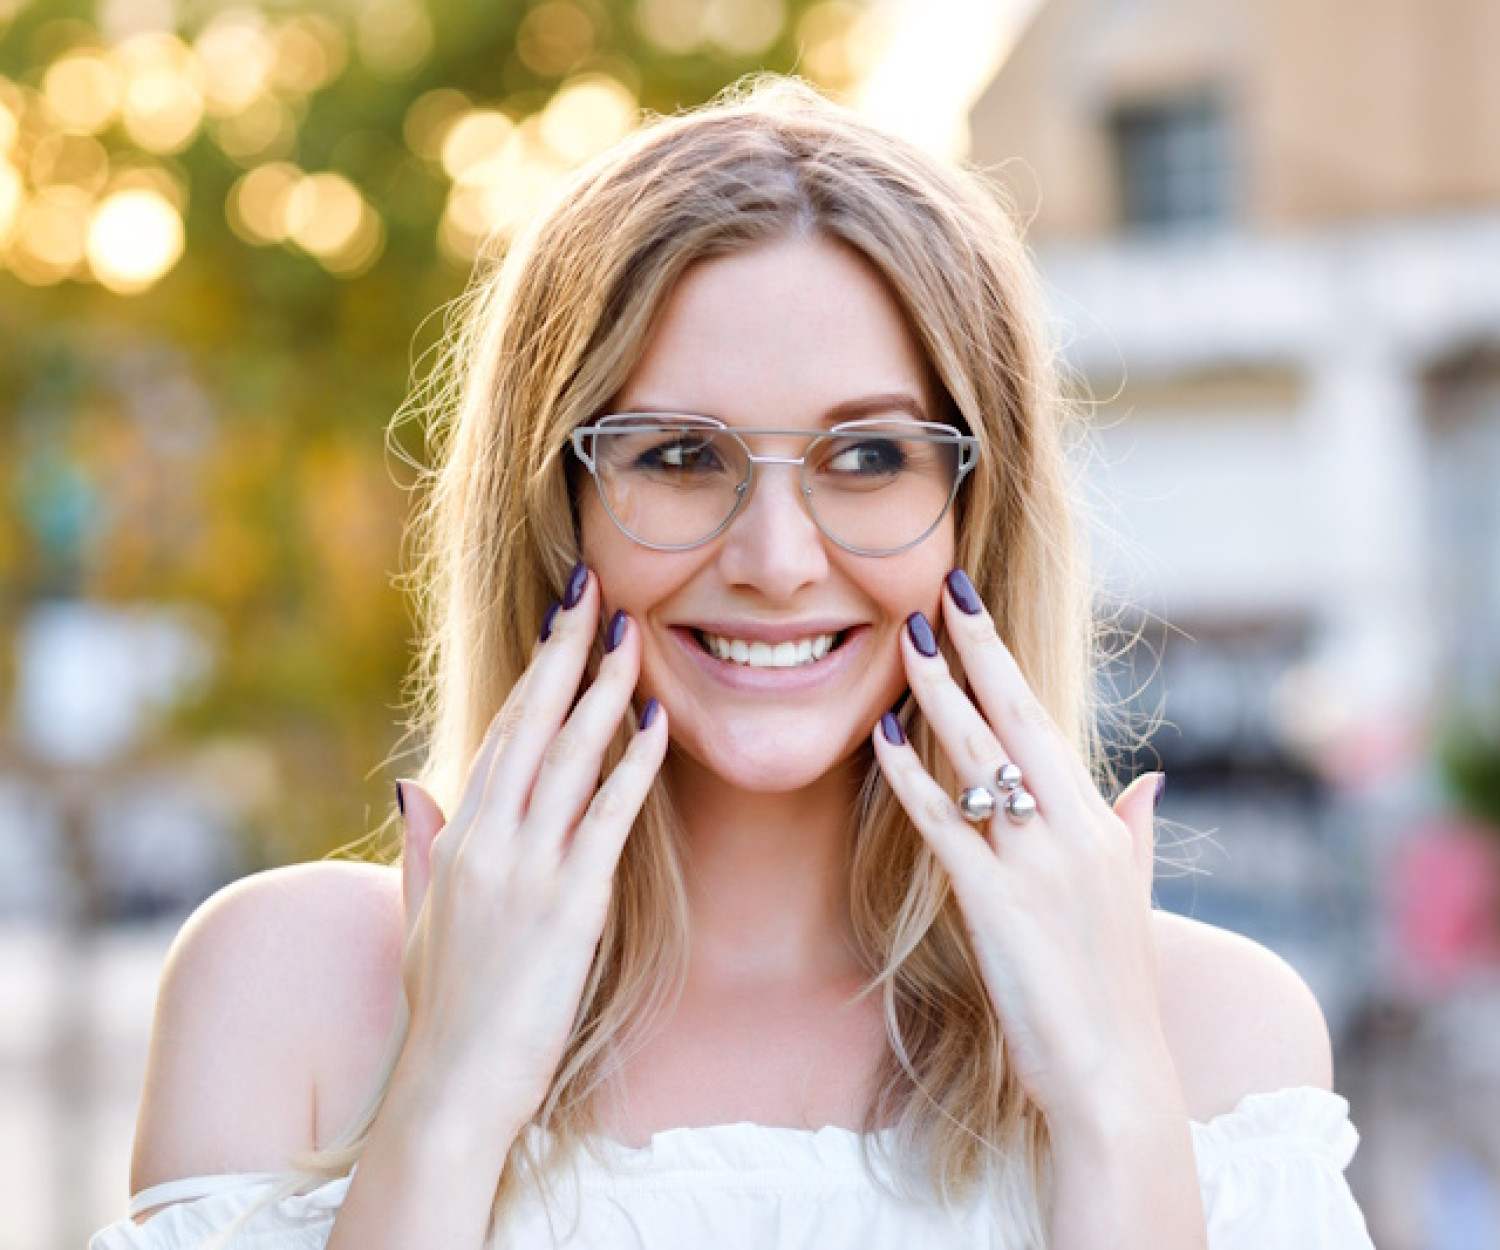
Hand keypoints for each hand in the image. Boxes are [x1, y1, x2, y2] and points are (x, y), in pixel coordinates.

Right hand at [392, 568, 667, 1129]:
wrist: (449, 1090)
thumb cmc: (441, 1010)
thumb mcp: (421, 918)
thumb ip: (423, 846)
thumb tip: (411, 787)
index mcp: (460, 839)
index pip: (502, 734)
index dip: (535, 674)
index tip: (560, 623)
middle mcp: (488, 841)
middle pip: (532, 725)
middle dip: (567, 652)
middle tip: (596, 590)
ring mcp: (525, 871)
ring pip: (569, 758)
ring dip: (605, 691)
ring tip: (633, 636)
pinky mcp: (567, 908)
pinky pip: (605, 820)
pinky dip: (632, 767)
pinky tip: (658, 726)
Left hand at [871, 570, 1173, 1127]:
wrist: (1115, 1075)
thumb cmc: (1114, 992)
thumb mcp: (1132, 900)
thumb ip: (1134, 833)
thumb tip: (1147, 782)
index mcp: (1099, 824)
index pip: (1045, 721)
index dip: (1006, 663)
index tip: (974, 611)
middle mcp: (1074, 830)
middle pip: (1019, 719)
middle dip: (977, 652)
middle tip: (940, 592)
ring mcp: (1037, 864)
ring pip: (981, 760)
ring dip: (939, 696)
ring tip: (904, 640)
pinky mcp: (997, 904)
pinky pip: (947, 826)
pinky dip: (912, 779)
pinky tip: (883, 740)